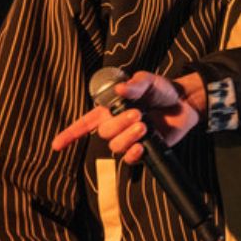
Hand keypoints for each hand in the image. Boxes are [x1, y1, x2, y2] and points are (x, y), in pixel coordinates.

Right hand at [53, 71, 205, 163]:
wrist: (184, 103)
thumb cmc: (161, 90)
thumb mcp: (148, 81)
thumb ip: (135, 84)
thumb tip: (121, 89)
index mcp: (109, 110)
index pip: (84, 123)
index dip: (70, 134)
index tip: (56, 145)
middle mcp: (116, 126)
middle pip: (104, 133)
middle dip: (119, 124)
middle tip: (139, 113)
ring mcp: (129, 139)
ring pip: (116, 146)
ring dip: (128, 136)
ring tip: (144, 124)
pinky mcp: (143, 150)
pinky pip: (130, 159)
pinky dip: (133, 153)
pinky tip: (142, 144)